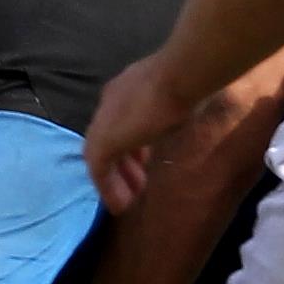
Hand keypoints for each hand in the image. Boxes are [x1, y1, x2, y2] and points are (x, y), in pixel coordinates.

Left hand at [84, 54, 189, 212]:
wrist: (176, 78)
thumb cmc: (184, 84)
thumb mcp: (174, 99)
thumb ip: (168, 109)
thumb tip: (179, 118)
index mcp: (123, 91)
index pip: (121, 123)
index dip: (132, 145)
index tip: (145, 162)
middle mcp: (108, 106)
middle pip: (109, 142)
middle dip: (122, 165)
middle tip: (137, 186)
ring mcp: (102, 124)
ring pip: (101, 159)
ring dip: (115, 181)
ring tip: (130, 200)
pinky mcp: (102, 143)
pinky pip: (99, 172)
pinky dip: (108, 189)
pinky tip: (121, 205)